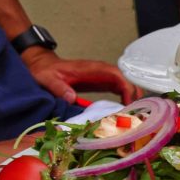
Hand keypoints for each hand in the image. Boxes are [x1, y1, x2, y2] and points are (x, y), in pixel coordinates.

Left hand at [22, 48, 142, 104]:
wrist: (44, 66)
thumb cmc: (46, 71)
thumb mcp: (48, 79)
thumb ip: (59, 87)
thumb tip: (71, 98)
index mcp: (91, 69)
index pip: (116, 75)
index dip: (126, 87)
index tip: (128, 103)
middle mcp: (101, 71)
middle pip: (125, 80)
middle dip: (133, 94)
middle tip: (135, 112)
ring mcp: (103, 76)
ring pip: (125, 84)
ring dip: (132, 97)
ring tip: (133, 113)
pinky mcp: (102, 82)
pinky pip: (119, 88)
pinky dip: (125, 98)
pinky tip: (125, 109)